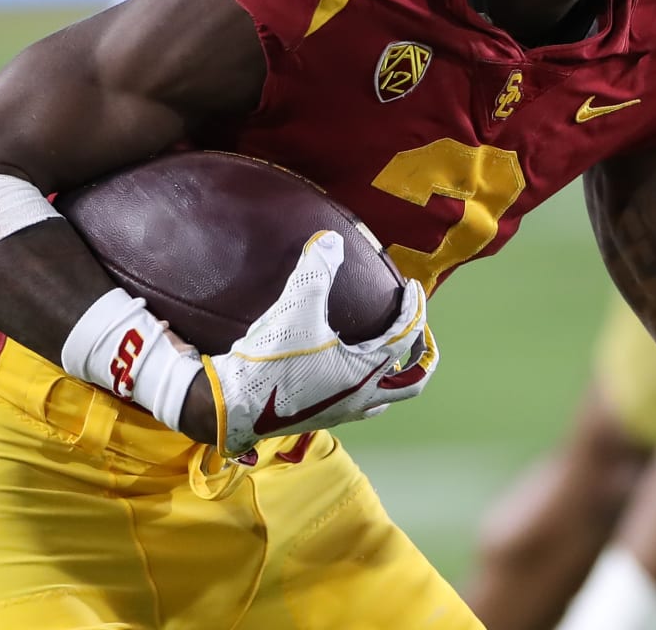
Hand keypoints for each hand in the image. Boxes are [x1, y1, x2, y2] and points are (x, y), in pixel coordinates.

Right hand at [202, 230, 436, 456]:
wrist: (234, 403)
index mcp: (366, 370)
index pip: (406, 336)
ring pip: (386, 397)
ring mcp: (344, 412)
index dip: (414, 308)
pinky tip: (349, 367)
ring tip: (390, 350)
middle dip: (422, 354)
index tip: (411, 287)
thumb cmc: (270, 358)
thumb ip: (317, 269)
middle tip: (418, 329)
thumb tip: (330, 238)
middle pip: (413, 382)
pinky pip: (361, 403)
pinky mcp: (323, 417)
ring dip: (395, 374)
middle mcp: (362, 397)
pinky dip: (368, 384)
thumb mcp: (297, 306)